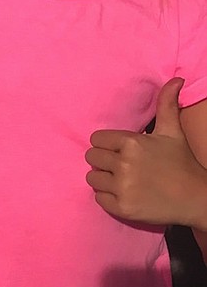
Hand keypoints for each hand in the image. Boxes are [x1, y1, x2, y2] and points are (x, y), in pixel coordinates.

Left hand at [86, 78, 206, 226]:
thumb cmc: (181, 162)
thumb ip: (166, 104)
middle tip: (121, 165)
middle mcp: (123, 164)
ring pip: (92, 178)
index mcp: (131, 142)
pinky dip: (108, 197)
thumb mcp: (172, 131)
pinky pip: (98, 198)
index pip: (96, 140)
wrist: (195, 197)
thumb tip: (175, 79)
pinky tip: (124, 193)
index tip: (120, 150)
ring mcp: (122, 187)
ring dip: (103, 178)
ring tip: (121, 179)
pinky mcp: (122, 207)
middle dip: (103, 160)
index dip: (107, 144)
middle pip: (91, 158)